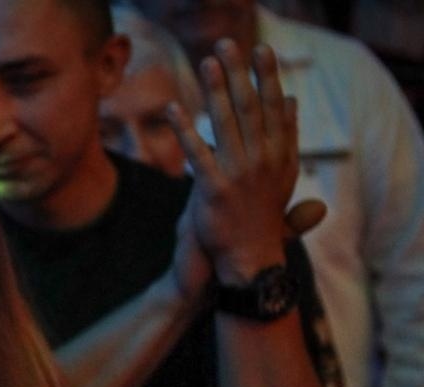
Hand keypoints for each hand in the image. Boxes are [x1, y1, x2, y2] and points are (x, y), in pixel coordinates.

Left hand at [168, 41, 300, 285]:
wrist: (248, 263)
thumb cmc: (259, 219)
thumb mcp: (280, 176)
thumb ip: (285, 139)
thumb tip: (291, 102)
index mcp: (281, 156)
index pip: (275, 108)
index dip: (267, 77)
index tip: (261, 51)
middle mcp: (265, 161)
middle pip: (251, 107)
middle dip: (239, 73)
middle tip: (227, 45)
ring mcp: (240, 175)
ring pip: (226, 123)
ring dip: (215, 90)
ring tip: (205, 63)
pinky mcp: (215, 191)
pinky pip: (197, 152)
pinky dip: (184, 129)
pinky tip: (173, 108)